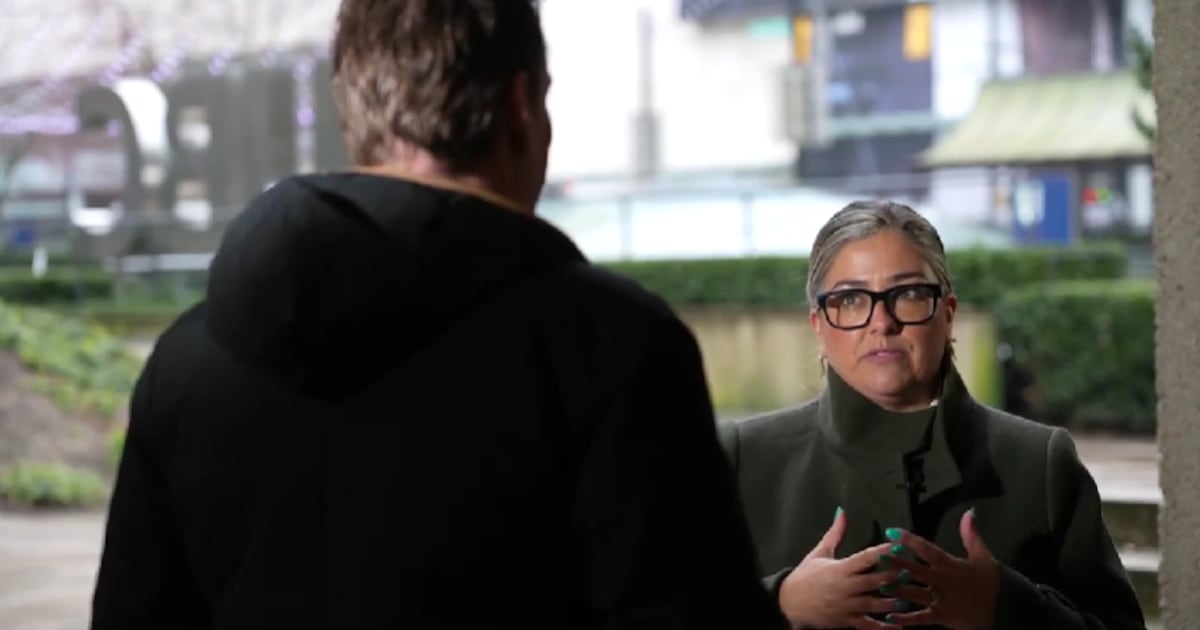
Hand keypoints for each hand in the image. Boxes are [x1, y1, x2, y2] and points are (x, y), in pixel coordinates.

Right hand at [778, 508, 903, 629]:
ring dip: (893, 601)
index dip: (883, 552)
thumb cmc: (805, 575)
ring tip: (910, 597)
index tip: (899, 546)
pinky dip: (883, 627)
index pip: (866, 557)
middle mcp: (846, 587)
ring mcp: (847, 605)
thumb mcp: (819, 552)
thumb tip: (843, 512)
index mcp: (841, 568)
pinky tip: (898, 626)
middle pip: (875, 581)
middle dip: (894, 576)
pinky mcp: (846, 620)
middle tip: (912, 571)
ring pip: (876, 604)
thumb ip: (835, 533)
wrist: (788, 602)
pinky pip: (868, 625)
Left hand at [881, 510, 1000, 629]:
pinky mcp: (943, 617)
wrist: (1008, 608)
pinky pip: (923, 618)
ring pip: (916, 594)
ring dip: (898, 590)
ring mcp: (943, 600)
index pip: (928, 550)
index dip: (910, 540)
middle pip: (917, 571)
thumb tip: (969, 513)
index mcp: (951, 564)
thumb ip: (971, 535)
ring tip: (880, 585)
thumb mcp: (983, 556)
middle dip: (897, 564)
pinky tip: (891, 617)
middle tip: (879, 558)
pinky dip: (907, 618)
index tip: (892, 532)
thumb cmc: (992, 581)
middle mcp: (944, 581)